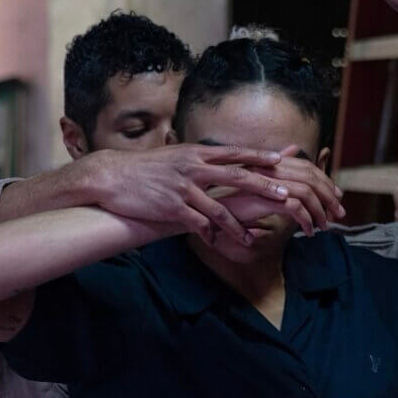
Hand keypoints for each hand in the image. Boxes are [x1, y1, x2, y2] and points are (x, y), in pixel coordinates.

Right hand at [88, 144, 328, 244]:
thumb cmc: (144, 168)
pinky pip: (197, 224)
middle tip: (285, 195)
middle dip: (263, 187)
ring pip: (219, 208)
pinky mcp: (171, 207)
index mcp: (196, 153)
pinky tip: (216, 244)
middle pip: (236, 176)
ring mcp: (183, 188)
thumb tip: (216, 159)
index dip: (259, 156)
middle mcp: (193, 167)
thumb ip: (197, 159)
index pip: (234, 153)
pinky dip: (209, 235)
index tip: (281, 159)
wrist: (112, 176)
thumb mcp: (174, 156)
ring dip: (237, 226)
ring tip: (249, 238)